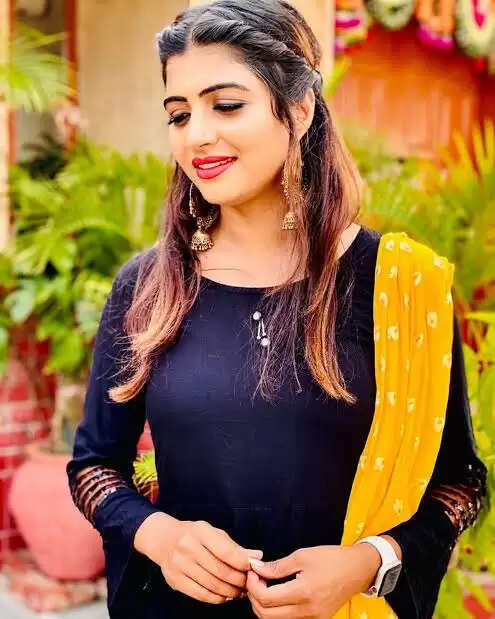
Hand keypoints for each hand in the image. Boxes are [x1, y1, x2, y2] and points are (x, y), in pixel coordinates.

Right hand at [134, 513, 262, 603]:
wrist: (163, 540)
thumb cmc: (194, 535)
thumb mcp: (213, 533)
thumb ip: (234, 546)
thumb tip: (257, 557)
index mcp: (200, 531)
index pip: (225, 551)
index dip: (242, 562)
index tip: (253, 568)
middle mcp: (187, 547)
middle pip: (220, 571)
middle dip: (239, 580)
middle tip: (249, 583)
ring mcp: (179, 565)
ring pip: (212, 585)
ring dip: (231, 592)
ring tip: (240, 591)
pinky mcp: (175, 581)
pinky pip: (201, 595)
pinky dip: (217, 598)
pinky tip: (225, 595)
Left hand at [245, 543, 380, 617]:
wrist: (357, 570)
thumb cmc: (333, 559)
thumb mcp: (302, 556)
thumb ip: (277, 566)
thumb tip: (256, 567)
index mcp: (304, 592)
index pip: (266, 598)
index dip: (252, 585)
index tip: (252, 571)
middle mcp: (308, 611)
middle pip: (267, 615)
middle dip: (254, 597)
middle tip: (255, 579)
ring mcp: (313, 618)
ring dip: (265, 605)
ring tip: (266, 584)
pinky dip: (278, 609)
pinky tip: (278, 593)